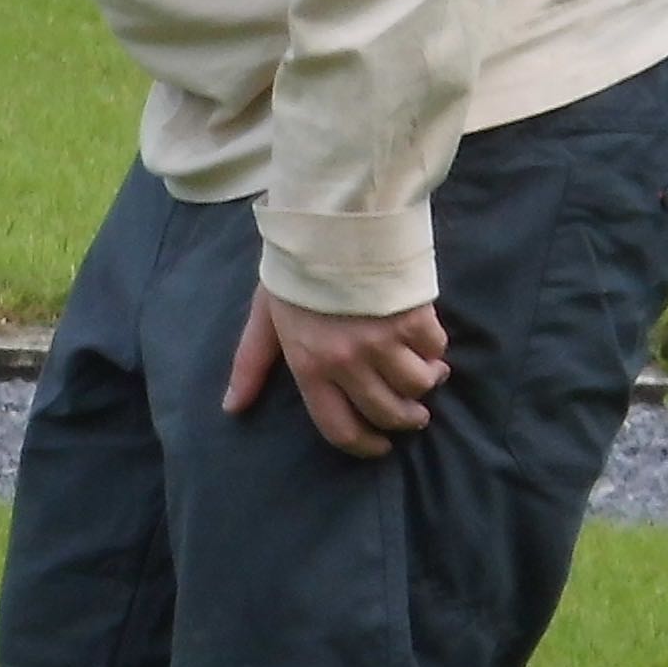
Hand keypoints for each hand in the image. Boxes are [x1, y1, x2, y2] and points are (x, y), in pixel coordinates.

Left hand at [227, 290, 449, 454]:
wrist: (331, 221)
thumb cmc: (294, 271)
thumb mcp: (265, 317)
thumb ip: (251, 364)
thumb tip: (232, 407)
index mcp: (309, 366)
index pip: (340, 427)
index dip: (364, 445)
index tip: (379, 445)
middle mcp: (346, 362)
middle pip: (386, 412)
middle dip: (405, 420)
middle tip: (413, 414)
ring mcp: (382, 341)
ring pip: (418, 384)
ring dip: (426, 383)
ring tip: (427, 375)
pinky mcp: (413, 317)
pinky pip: (435, 349)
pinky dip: (435, 350)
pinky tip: (427, 342)